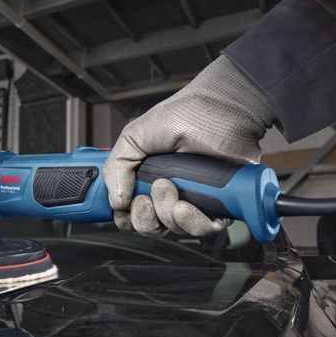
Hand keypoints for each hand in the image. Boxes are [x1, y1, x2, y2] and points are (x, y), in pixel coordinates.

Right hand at [103, 55, 274, 236]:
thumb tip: (115, 202)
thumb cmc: (184, 114)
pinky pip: (205, 228)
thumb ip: (116, 167)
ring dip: (167, 214)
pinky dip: (193, 222)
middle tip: (146, 197)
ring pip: (175, 227)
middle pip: (151, 226)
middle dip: (144, 217)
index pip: (131, 214)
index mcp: (148, 180)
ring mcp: (195, 199)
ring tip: (169, 187)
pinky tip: (187, 205)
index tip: (122, 209)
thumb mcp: (135, 136)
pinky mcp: (220, 204)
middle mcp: (171, 193)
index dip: (125, 218)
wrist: (220, 109)